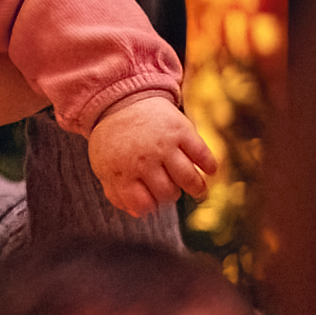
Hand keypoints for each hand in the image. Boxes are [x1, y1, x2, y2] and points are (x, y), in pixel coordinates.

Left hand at [85, 96, 214, 217]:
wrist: (123, 100)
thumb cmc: (115, 139)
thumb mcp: (104, 166)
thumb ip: (117, 192)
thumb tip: (140, 215)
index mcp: (122, 171)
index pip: (144, 204)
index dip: (150, 208)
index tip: (153, 203)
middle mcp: (144, 160)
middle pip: (168, 192)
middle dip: (170, 196)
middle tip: (171, 192)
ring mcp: (164, 144)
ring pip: (187, 178)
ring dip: (197, 188)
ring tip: (199, 191)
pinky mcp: (181, 129)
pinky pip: (201, 153)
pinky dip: (209, 165)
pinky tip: (210, 171)